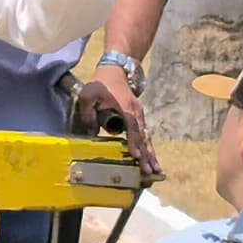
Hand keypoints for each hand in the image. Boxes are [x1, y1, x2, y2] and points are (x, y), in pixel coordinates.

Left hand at [73, 59, 160, 180]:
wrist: (115, 71)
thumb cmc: (101, 84)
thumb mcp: (88, 95)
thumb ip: (88, 113)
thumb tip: (91, 132)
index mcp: (125, 108)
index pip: (131, 127)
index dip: (134, 141)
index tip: (136, 155)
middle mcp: (136, 114)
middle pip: (143, 136)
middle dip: (146, 154)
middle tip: (148, 170)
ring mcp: (139, 116)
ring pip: (146, 137)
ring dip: (151, 154)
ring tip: (154, 170)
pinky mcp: (139, 119)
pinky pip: (145, 135)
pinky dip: (148, 148)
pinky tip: (151, 161)